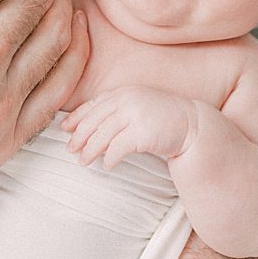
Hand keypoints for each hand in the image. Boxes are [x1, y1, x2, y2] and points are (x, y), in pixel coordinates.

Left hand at [62, 87, 195, 167]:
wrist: (193, 124)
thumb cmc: (163, 117)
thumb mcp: (138, 105)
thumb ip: (118, 109)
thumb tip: (90, 125)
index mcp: (124, 92)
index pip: (94, 104)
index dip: (77, 117)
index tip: (65, 129)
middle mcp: (127, 100)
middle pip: (94, 120)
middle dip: (79, 136)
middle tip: (70, 150)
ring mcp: (135, 115)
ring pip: (102, 135)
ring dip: (90, 150)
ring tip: (83, 161)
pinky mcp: (142, 133)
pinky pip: (118, 148)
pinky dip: (110, 158)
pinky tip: (107, 165)